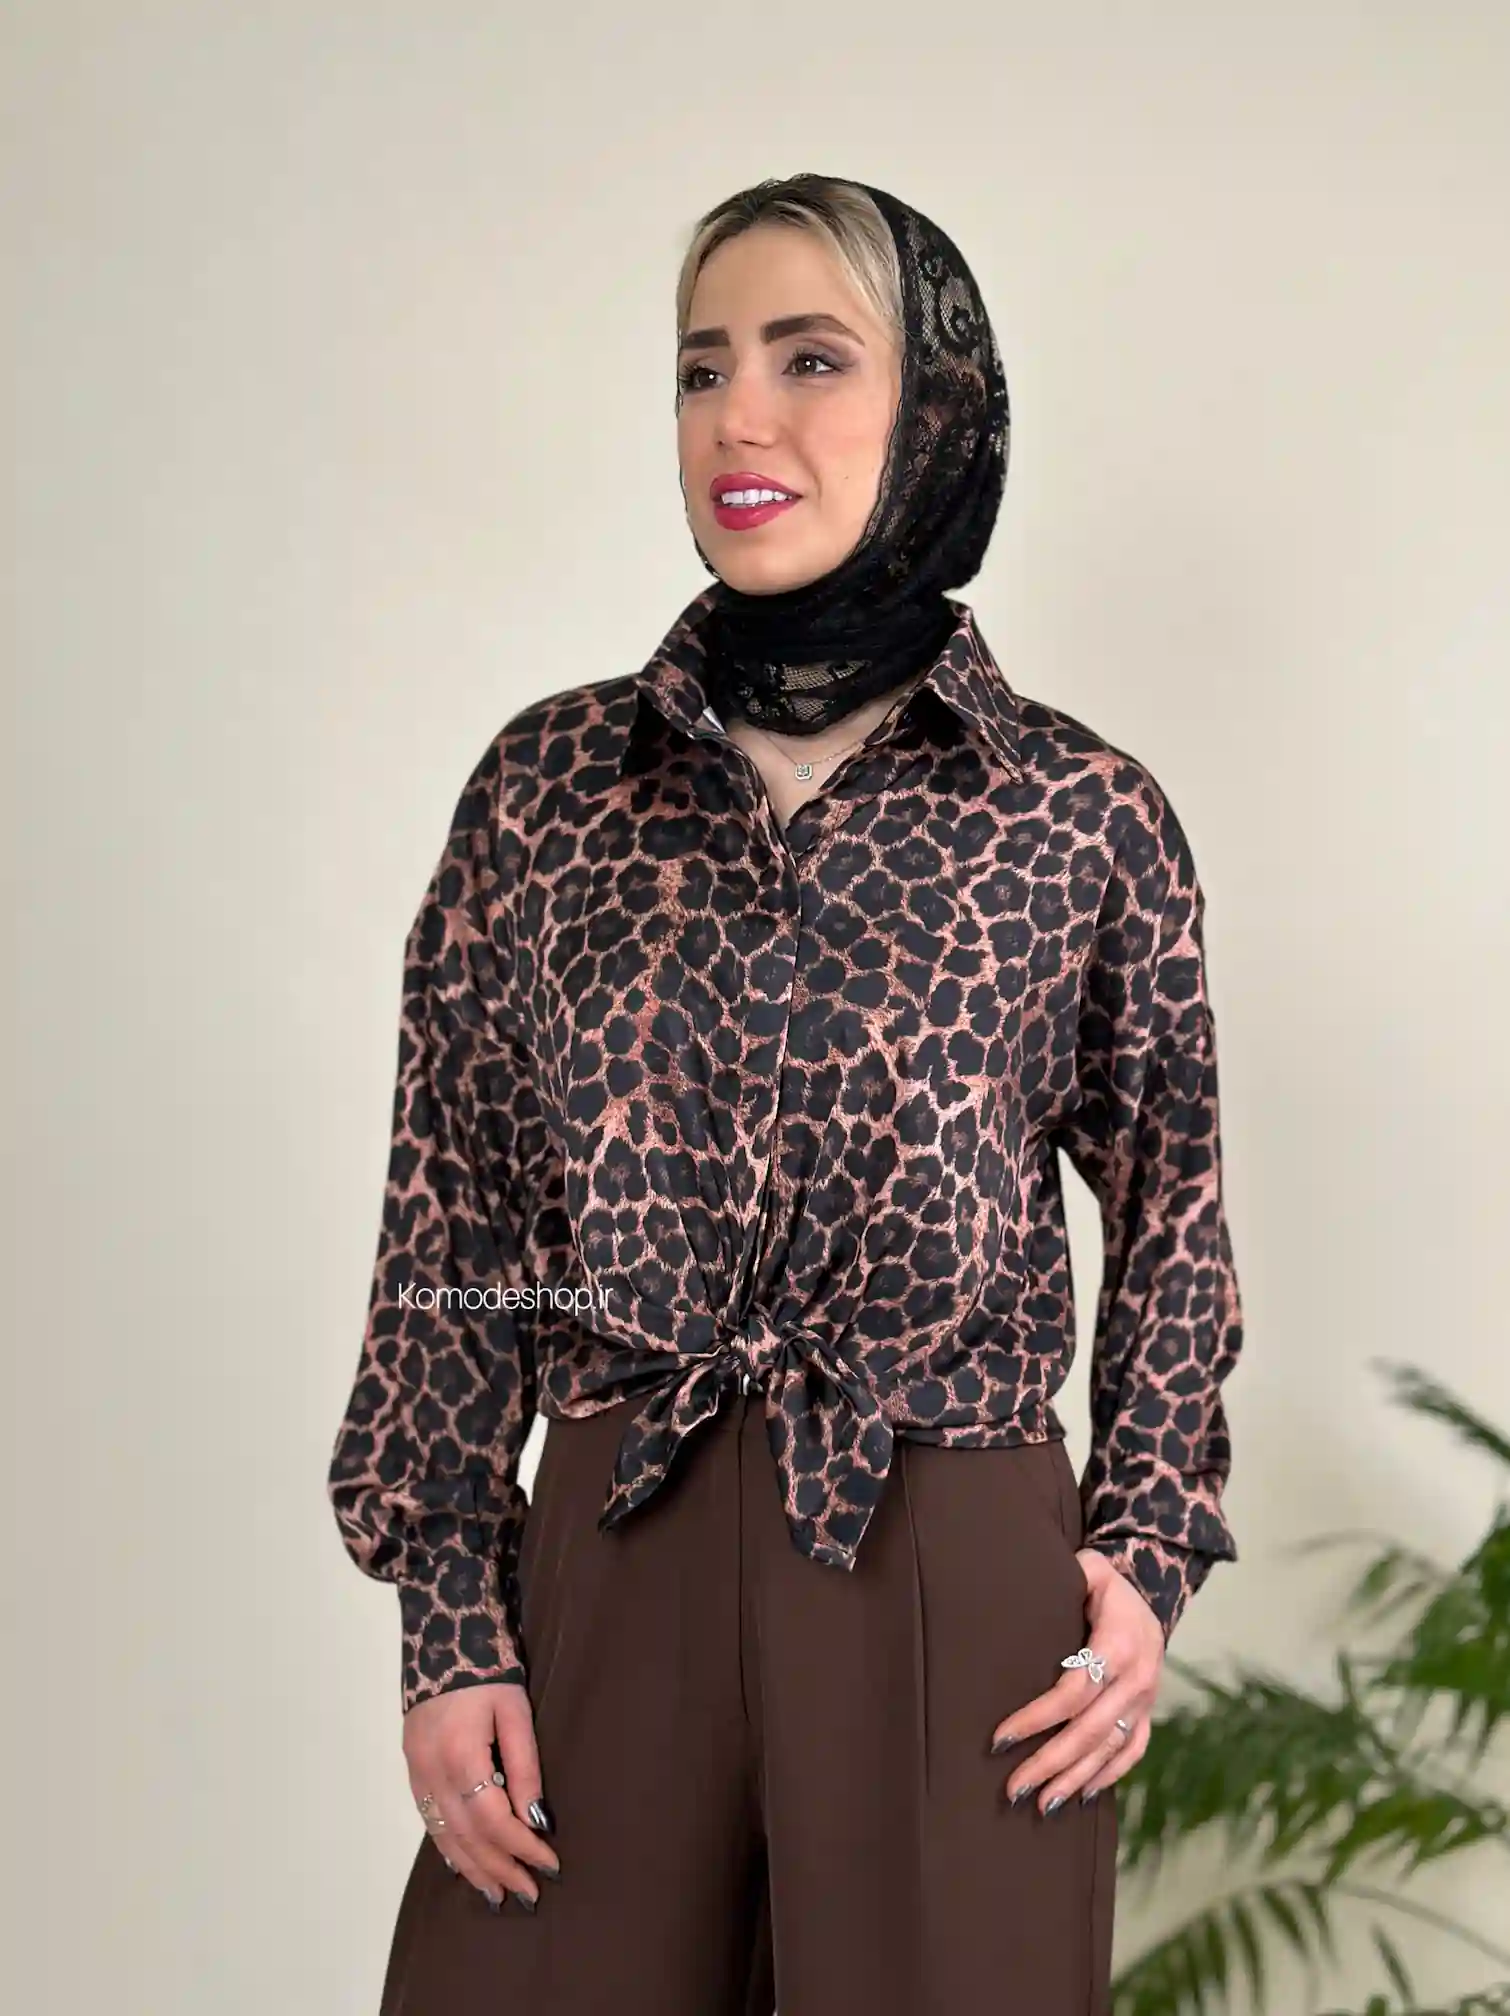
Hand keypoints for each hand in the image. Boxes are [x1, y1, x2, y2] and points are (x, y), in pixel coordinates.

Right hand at [403, 1680, 561, 1908]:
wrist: (441, 1637)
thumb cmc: (488, 1671)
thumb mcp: (515, 1712)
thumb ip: (526, 1767)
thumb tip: (537, 1819)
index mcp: (461, 1757)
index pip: (494, 1821)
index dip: (522, 1848)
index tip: (549, 1864)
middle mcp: (432, 1773)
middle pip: (468, 1837)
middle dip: (500, 1868)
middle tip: (529, 1893)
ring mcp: (416, 1773)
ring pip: (444, 1836)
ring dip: (472, 1868)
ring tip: (498, 1894)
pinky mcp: (411, 1769)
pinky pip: (429, 1821)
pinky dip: (448, 1848)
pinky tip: (463, 1865)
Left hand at [989, 1550, 1162, 1813]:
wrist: (1150, 1596)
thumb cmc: (1104, 1584)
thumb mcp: (1090, 1569)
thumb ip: (1067, 1578)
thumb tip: (1021, 1588)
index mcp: (1121, 1643)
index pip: (1075, 1691)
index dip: (1038, 1717)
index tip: (1000, 1737)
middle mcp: (1138, 1678)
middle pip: (1090, 1730)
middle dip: (1050, 1761)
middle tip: (1013, 1787)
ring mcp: (1146, 1701)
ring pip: (1110, 1748)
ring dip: (1074, 1778)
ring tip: (1041, 1805)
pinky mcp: (1148, 1714)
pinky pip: (1132, 1752)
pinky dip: (1108, 1776)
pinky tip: (1079, 1795)